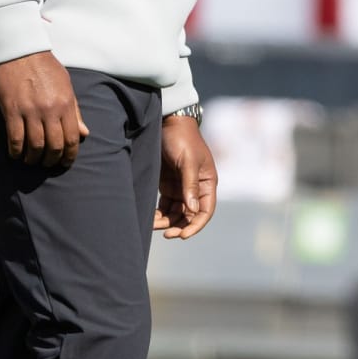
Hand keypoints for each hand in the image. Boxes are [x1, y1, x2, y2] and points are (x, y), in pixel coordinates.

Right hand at [0, 52, 88, 167]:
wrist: (22, 52)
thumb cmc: (46, 68)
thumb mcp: (66, 86)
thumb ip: (75, 111)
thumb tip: (84, 133)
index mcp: (66, 103)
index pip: (72, 137)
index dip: (69, 154)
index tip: (66, 162)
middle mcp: (50, 110)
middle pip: (54, 145)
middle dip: (52, 160)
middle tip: (48, 164)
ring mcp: (30, 111)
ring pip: (35, 145)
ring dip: (33, 158)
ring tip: (32, 160)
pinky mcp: (12, 111)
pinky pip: (15, 138)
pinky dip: (16, 151)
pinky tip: (16, 154)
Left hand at [155, 117, 217, 238]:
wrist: (168, 123)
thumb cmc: (182, 139)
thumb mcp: (187, 161)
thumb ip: (190, 185)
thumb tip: (193, 209)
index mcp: (207, 182)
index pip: (206, 210)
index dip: (196, 225)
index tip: (182, 235)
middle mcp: (196, 187)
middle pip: (190, 215)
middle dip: (178, 226)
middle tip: (165, 234)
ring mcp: (182, 187)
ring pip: (176, 213)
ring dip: (166, 222)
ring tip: (152, 224)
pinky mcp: (168, 186)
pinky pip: (165, 207)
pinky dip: (159, 214)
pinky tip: (150, 217)